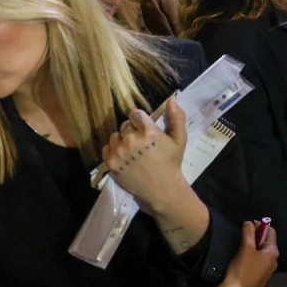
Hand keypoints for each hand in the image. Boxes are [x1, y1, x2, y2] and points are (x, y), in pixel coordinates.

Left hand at [103, 96, 187, 214]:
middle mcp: (131, 139)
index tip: (145, 128)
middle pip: (125, 125)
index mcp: (148, 131)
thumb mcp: (179, 139)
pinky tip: (124, 157)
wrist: (161, 187)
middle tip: (141, 142)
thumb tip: (171, 98)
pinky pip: (106, 148)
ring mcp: (119, 151)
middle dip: (133, 130)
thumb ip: (176, 117)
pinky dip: (113, 150)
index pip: (135, 114)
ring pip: (115, 135)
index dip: (140, 120)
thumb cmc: (171, 161)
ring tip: (132, 150)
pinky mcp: (110, 162)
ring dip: (122, 140)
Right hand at [222, 220, 278, 286]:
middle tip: (245, 236)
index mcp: (273, 252)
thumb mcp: (246, 246)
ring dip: (255, 248)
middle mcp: (274, 262)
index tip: (249, 225)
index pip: (271, 232)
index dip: (260, 226)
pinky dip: (254, 258)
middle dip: (257, 237)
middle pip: (267, 243)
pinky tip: (244, 261)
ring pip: (263, 254)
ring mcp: (268, 272)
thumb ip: (249, 231)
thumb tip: (249, 222)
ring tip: (243, 247)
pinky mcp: (261, 280)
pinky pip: (259, 264)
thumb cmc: (242, 268)